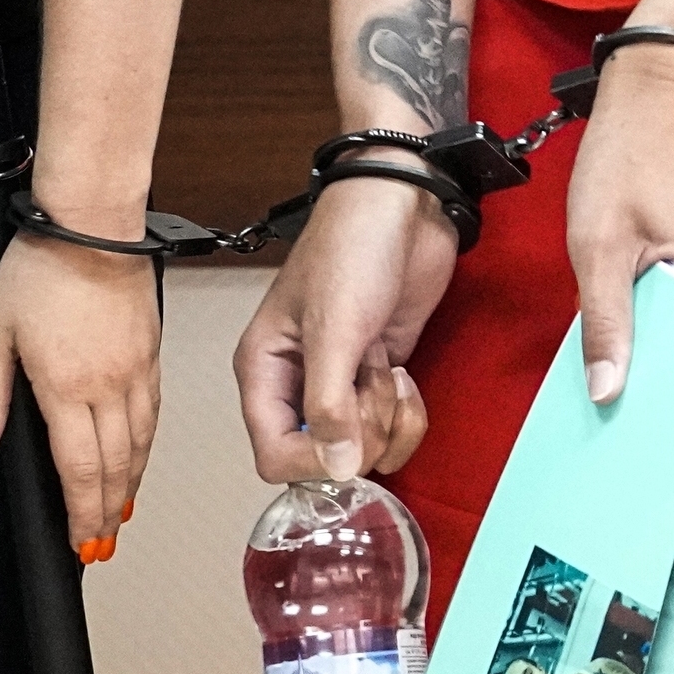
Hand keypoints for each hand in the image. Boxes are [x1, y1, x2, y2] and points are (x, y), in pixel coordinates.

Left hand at [0, 228, 166, 557]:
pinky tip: (139, 456)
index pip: (80, 469)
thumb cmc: (40, 268)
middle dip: (107, 512)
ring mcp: (136, 368)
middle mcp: (109, 384)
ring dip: (130, 484)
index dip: (82, 514)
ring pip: (140, 443)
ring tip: (119, 514)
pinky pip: (153, 412)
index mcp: (67, 387)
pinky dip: (146, 445)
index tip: (81, 544)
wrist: (91, 223)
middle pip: (116, 466)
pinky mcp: (151, 350)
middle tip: (100, 544)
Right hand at [235, 174, 451, 485]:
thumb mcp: (333, 326)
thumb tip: (336, 465)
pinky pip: (395, 429)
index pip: (274, 455)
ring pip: (364, 450)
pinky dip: (408, 412)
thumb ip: (328, 402)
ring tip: (382, 368)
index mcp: (266, 371)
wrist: (405, 207)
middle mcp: (300, 383)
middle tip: (368, 380)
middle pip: (325, 459)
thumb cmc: (352, 244)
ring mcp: (343, 382)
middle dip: (361, 430)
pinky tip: (400, 371)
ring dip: (387, 418)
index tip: (346, 435)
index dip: (312, 460)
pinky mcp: (379, 377)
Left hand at [563, 44, 673, 403]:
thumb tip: (607, 391)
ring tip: (641, 293)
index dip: (658, 373)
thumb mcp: (599, 241)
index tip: (623, 381)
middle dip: (663, 346)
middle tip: (621, 331)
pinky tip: (659, 279)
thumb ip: (606, 321)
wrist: (665, 92)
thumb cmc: (630, 152)